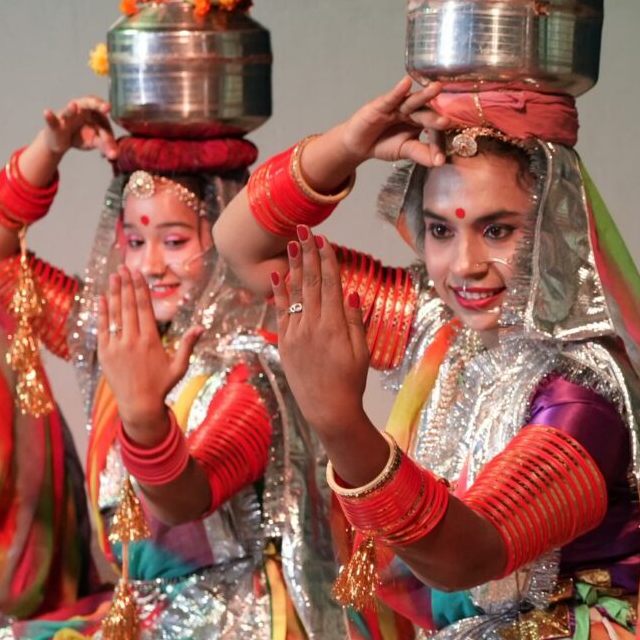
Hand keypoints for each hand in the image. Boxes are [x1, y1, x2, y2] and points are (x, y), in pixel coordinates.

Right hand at [40, 97, 120, 161]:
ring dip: (71, 109)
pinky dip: (49, 117)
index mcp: (94, 111)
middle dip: (97, 104)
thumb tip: (116, 155)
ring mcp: (67, 116)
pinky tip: (47, 112)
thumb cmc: (82, 136)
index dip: (107, 114)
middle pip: (89, 103)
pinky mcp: (55, 125)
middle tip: (105, 107)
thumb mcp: (95, 141)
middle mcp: (80, 109)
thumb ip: (107, 146)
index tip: (110, 108)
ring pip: (69, 111)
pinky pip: (52, 120)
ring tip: (73, 105)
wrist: (61, 143)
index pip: (103, 114)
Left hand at [94, 267, 198, 445]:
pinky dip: (102, 312)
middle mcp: (132, 340)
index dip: (140, 289)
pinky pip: (102, 328)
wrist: (138, 405)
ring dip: (114, 293)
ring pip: (115, 314)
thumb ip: (188, 345)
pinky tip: (102, 298)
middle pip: (129, 306)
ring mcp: (116, 346)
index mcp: (151, 341)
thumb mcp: (179, 366)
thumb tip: (201, 327)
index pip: (144, 308)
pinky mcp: (105, 353)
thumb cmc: (161, 386)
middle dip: (126, 285)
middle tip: (124, 268)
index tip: (137, 274)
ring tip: (113, 276)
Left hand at [270, 238, 374, 441]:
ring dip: (293, 265)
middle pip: (310, 281)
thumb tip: (349, 292)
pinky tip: (278, 274)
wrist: (328, 409)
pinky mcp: (285, 343)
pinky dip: (279, 292)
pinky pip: (282, 311)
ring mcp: (296, 334)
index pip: (330, 284)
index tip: (324, 240)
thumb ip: (353, 320)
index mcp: (334, 326)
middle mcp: (312, 326)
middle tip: (303, 230)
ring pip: (295, 292)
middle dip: (307, 253)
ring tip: (290, 243)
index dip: (326, 260)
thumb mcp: (361, 351)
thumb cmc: (350, 381)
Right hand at [334, 79, 445, 171]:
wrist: (359, 144)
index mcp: (421, 122)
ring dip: (424, 95)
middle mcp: (412, 112)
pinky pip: (392, 97)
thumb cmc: (384, 144)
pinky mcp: (381, 104)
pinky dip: (398, 90)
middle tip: (447, 122)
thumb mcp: (405, 150)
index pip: (433, 130)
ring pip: (413, 101)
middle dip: (435, 118)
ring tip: (436, 88)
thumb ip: (421, 154)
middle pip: (426, 113)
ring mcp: (397, 106)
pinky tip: (406, 83)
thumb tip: (439, 163)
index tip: (441, 159)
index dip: (437, 142)